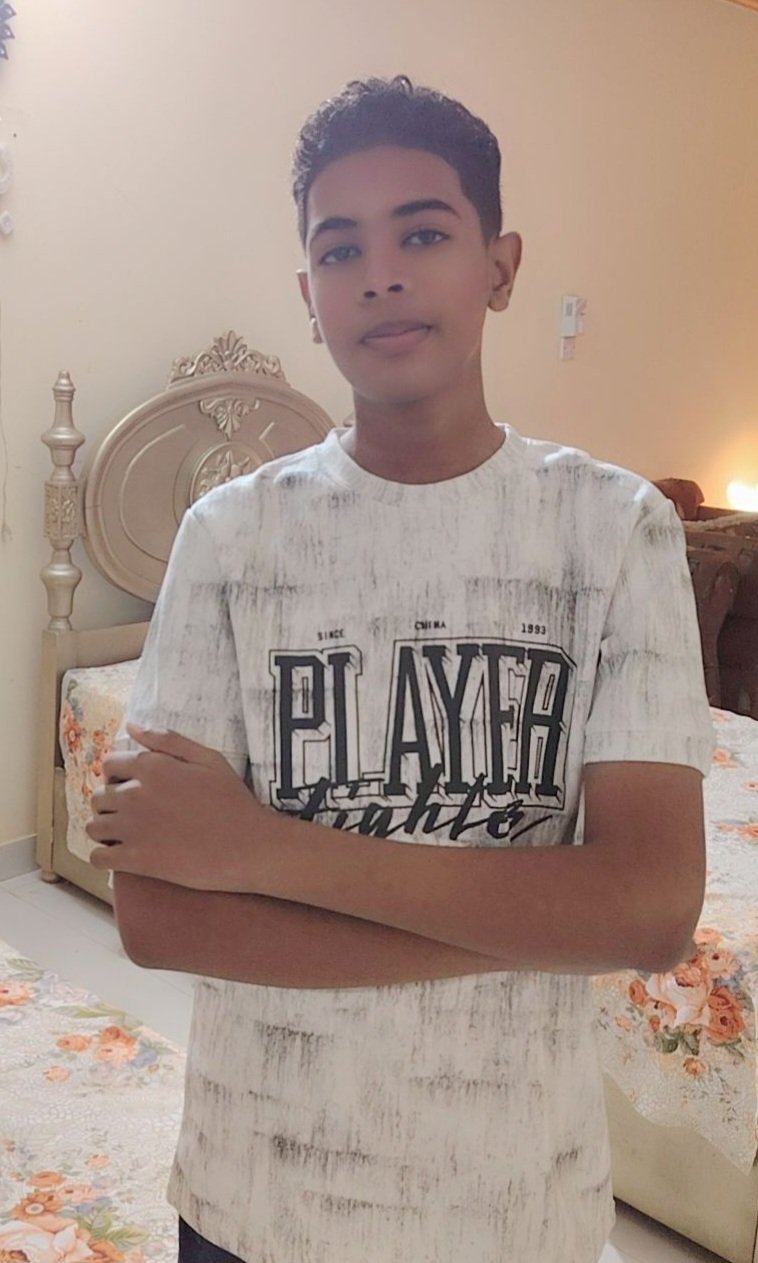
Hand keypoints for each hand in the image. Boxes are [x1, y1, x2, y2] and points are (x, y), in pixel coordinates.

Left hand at [86, 724, 269, 890]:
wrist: (247, 847)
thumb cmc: (232, 801)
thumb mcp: (208, 758)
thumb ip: (168, 740)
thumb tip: (132, 727)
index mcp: (151, 767)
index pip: (110, 764)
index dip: (118, 775)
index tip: (131, 786)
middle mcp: (134, 794)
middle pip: (98, 796)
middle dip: (110, 803)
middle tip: (132, 814)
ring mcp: (132, 828)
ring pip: (93, 826)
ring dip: (104, 829)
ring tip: (125, 835)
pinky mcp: (135, 860)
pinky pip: (98, 857)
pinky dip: (104, 857)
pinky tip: (122, 857)